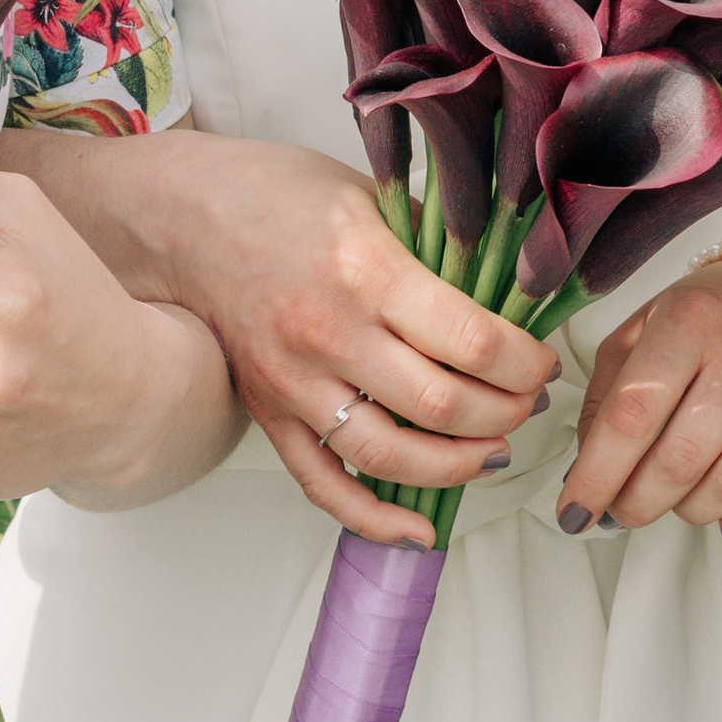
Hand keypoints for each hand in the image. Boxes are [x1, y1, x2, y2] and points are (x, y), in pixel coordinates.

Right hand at [125, 137, 556, 548]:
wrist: (178, 218)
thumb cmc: (272, 193)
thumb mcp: (368, 194)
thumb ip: (434, 244)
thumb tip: (508, 286)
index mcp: (364, 270)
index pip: (473, 343)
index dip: (527, 364)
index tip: (543, 361)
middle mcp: (327, 333)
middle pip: (444, 407)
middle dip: (507, 414)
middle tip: (529, 402)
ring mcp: (293, 381)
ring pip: (392, 456)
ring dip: (459, 466)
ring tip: (494, 451)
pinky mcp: (268, 413)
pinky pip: (324, 485)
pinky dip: (376, 518)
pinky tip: (421, 528)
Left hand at [558, 260, 721, 539]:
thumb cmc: (711, 315)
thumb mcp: (642, 330)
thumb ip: (606, 395)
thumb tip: (585, 473)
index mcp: (689, 318)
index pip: (631, 417)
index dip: (597, 477)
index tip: (575, 512)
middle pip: (681, 459)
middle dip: (639, 503)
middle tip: (625, 513)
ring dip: (694, 511)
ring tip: (679, 503)